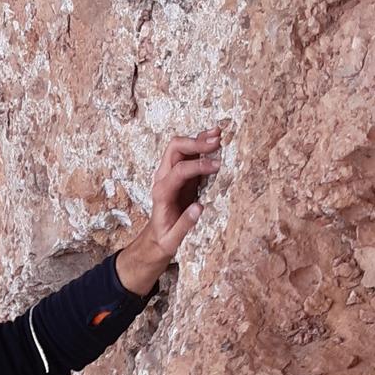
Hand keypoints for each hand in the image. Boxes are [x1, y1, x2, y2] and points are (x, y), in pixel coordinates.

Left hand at [116, 129, 222, 294]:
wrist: (156, 238)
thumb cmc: (165, 239)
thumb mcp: (172, 240)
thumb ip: (184, 226)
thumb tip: (199, 208)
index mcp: (161, 193)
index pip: (179, 171)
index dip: (198, 166)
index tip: (216, 166)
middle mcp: (163, 178)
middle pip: (175, 149)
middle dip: (195, 142)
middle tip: (216, 142)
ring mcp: (170, 174)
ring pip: (181, 147)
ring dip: (198, 139)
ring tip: (218, 134)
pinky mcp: (180, 175)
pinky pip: (188, 155)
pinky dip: (201, 146)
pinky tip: (214, 140)